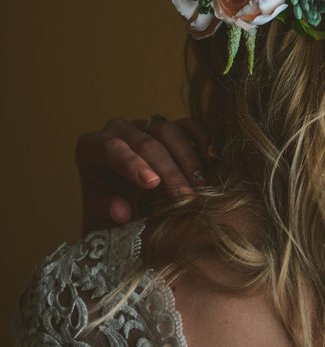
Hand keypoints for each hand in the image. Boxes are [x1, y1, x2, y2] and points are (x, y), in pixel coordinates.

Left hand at [76, 116, 211, 234]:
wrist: (124, 210)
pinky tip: (212, 158)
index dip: (132, 164)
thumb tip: (120, 210)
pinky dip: (202, 138)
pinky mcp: (168, 128)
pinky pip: (187, 125)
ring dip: (187, 158)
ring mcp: (144, 126)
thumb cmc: (109, 215)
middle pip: (145, 142)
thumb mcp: (101, 221)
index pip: (110, 148)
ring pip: (168, 130)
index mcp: (90, 148)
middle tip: (185, 197)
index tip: (152, 184)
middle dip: (167, 170)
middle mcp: (117, 131)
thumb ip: (107, 215)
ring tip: (200, 186)